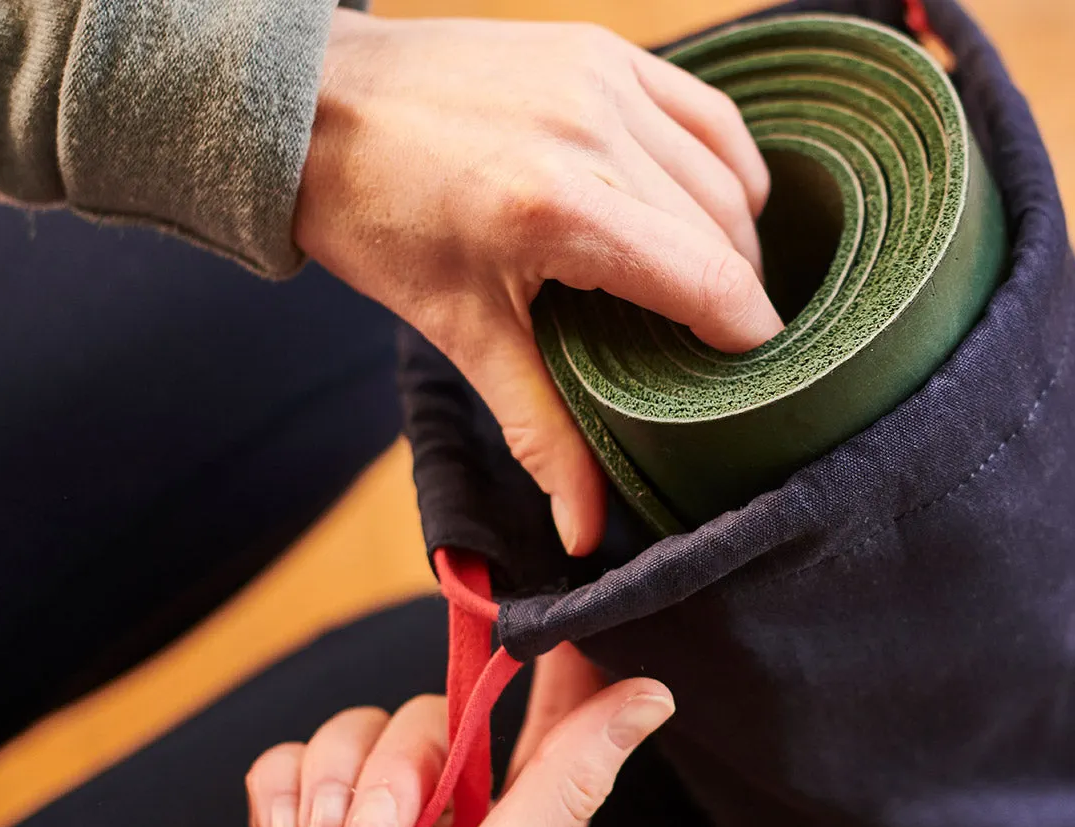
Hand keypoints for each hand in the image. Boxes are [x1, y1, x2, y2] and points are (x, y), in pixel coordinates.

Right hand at [201, 644, 674, 826]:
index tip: (549, 607)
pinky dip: (281, 796)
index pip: (549, 725)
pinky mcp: (299, 823)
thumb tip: (653, 696)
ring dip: (328, 789)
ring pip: (354, 730)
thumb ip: (565, 784)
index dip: (552, 665)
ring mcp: (368, 821)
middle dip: (393, 769)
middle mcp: (447, 821)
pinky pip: (290, 758)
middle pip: (429, 718)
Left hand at [295, 13, 780, 554]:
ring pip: (726, 172)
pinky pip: (707, 112)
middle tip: (715, 349)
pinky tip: (708, 210)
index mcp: (558, 208)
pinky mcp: (604, 48)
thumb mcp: (459, 332)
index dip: (751, 338)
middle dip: (738, 299)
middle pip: (725, 232)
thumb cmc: (378, 219)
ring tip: (707, 289)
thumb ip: (541, 430)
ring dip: (735, 238)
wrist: (318, 105)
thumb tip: (586, 530)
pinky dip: (724, 168)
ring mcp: (604, 77)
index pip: (709, 279)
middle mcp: (594, 130)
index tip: (757, 378)